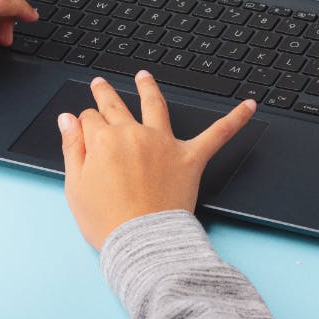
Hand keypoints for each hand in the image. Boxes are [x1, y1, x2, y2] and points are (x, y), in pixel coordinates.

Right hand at [59, 73, 256, 248]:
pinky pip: (218, 134)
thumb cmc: (108, 222)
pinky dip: (235, 119)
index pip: (91, 119)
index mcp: (103, 141)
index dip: (85, 122)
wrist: (142, 241)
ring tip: (144, 77)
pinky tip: (249, 106)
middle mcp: (133, 134)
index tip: (83, 125)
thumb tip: (68, 120)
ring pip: (156, 105)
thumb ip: (72, 148)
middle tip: (101, 84)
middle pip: (116, 106)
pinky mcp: (190, 158)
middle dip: (106, 94)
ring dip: (149, 87)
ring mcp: (163, 143)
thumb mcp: (75, 187)